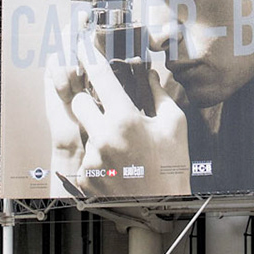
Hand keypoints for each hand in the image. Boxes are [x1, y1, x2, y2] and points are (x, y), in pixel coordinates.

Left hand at [46, 36, 189, 196]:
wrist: (162, 209)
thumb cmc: (172, 168)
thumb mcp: (174, 126)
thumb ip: (159, 95)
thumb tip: (149, 74)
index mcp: (125, 119)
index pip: (99, 75)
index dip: (89, 55)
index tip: (81, 44)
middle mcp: (103, 138)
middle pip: (78, 102)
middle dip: (90, 102)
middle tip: (108, 111)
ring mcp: (91, 159)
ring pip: (83, 130)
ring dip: (97, 134)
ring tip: (122, 150)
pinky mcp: (85, 178)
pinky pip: (85, 156)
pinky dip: (98, 158)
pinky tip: (117, 166)